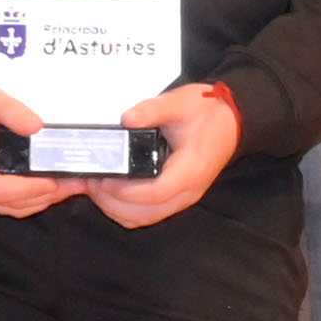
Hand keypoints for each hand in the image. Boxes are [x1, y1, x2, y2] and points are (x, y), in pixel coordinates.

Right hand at [0, 65, 90, 218]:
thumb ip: (11, 110)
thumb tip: (40, 127)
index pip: (0, 190)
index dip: (30, 189)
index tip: (56, 180)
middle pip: (7, 204)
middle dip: (43, 198)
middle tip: (75, 183)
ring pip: (6, 206)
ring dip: (37, 200)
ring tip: (68, 185)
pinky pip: (2, 198)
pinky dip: (26, 196)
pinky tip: (47, 183)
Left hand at [88, 82, 241, 227]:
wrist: (231, 121)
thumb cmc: (207, 112)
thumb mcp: (180, 102)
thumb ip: (153, 110)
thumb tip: (126, 119)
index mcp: (189, 171)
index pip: (154, 193)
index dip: (123, 191)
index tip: (101, 177)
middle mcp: (186, 192)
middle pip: (144, 213)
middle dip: (111, 201)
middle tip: (89, 180)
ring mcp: (181, 198)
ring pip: (142, 218)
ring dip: (114, 207)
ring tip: (94, 184)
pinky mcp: (174, 197)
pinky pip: (146, 213)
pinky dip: (123, 208)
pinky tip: (109, 190)